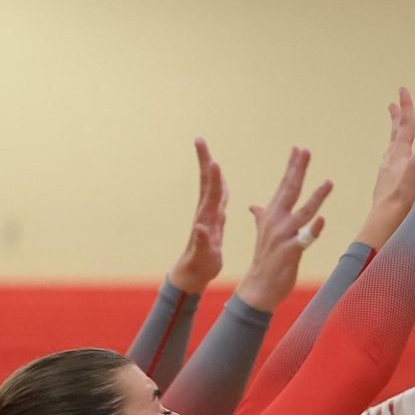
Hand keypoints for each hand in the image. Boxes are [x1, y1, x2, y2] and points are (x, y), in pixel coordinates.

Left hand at [168, 139, 228, 292]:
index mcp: (206, 219)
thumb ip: (202, 242)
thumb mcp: (203, 256)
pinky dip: (219, 185)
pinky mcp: (213, 221)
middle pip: (206, 182)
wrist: (192, 274)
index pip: (211, 195)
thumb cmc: (199, 267)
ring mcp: (208, 216)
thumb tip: (201, 227)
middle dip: (204, 161)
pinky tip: (222, 181)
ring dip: (210, 169)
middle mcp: (206, 213)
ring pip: (211, 187)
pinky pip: (217, 198)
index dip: (214, 179)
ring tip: (209, 152)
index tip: (215, 161)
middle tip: (199, 140)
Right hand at [235, 148, 332, 312]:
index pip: (284, 186)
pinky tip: (322, 219)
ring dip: (316, 196)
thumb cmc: (264, 261)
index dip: (292, 168)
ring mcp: (284, 236)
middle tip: (306, 151)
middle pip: (290, 191)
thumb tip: (253, 206)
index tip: (298, 149)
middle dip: (298, 170)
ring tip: (329, 182)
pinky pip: (305, 238)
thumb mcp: (262, 235)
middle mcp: (276, 222)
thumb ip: (260, 218)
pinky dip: (314, 229)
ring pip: (303, 212)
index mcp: (271, 216)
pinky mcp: (290, 251)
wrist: (258, 287)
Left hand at [356, 87, 414, 248]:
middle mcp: (390, 160)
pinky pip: (390, 166)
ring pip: (391, 150)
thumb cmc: (403, 196)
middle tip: (391, 105)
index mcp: (400, 153)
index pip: (405, 124)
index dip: (406, 106)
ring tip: (394, 133)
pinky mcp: (386, 186)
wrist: (384, 221)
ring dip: (394, 138)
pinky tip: (392, 166)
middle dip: (396, 118)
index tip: (402, 89)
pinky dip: (394, 159)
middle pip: (394, 134)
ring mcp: (386, 173)